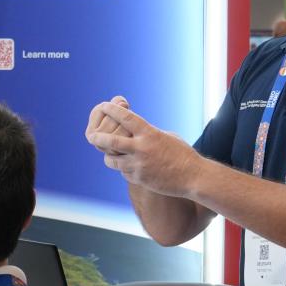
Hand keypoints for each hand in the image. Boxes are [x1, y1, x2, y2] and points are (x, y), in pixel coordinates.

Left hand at [85, 101, 203, 196]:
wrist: (193, 177)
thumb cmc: (182, 154)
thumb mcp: (166, 137)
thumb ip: (148, 133)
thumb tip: (133, 131)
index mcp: (150, 133)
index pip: (126, 118)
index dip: (112, 110)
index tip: (104, 106)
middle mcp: (141, 148)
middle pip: (110, 140)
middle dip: (98, 137)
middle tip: (91, 136)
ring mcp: (138, 165)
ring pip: (111, 159)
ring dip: (109, 156)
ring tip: (112, 154)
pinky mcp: (138, 179)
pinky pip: (123, 172)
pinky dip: (123, 168)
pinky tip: (132, 167)